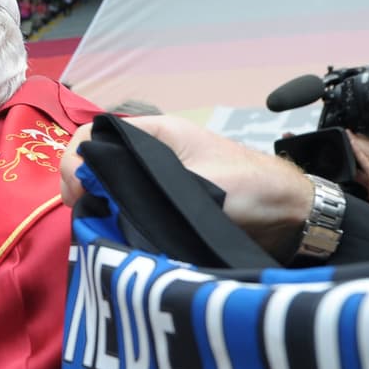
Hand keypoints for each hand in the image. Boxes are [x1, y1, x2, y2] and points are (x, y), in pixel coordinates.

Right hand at [61, 115, 313, 257]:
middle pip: (94, 160)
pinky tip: (116, 234)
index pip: (93, 136)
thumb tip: (107, 202)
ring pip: (106, 184)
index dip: (75, 162)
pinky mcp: (162, 201)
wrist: (292, 213)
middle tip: (84, 216)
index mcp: (158, 134)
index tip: (78, 195)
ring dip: (96, 204)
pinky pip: (125, 204)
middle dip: (80, 186)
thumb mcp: (203, 184)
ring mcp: (156, 177)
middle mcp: (151, 152)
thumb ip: (154, 188)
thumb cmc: (255, 188)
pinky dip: (114, 217)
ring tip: (98, 228)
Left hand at [347, 131, 368, 214]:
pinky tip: (352, 146)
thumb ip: (366, 175)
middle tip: (350, 133)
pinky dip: (357, 152)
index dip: (367, 140)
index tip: (358, 135)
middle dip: (361, 139)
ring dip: (358, 143)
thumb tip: (355, 170)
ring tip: (349, 136)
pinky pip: (365, 160)